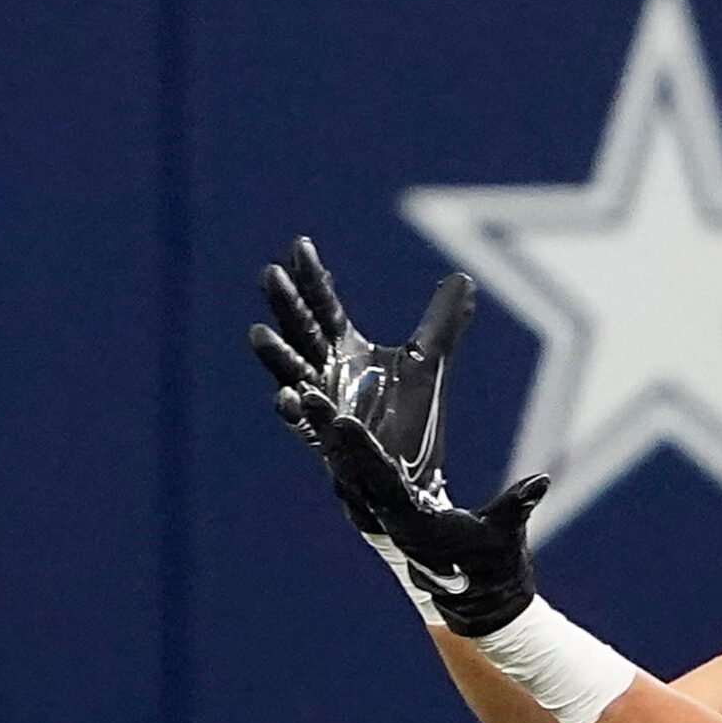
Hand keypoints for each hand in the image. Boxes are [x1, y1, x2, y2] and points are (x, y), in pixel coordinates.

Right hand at [249, 236, 472, 530]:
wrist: (411, 478)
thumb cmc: (408, 418)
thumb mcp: (428, 360)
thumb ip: (442, 321)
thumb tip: (463, 279)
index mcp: (345, 349)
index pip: (325, 305)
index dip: (313, 277)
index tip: (299, 244)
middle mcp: (326, 373)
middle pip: (301, 331)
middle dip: (285, 304)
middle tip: (268, 274)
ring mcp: (324, 406)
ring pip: (293, 375)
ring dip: (277, 356)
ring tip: (258, 333)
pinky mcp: (331, 440)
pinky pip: (308, 424)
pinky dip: (297, 411)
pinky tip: (288, 397)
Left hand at [298, 385, 548, 638]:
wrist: (480, 604)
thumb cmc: (495, 569)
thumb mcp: (508, 535)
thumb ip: (518, 507)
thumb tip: (540, 481)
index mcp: (412, 526)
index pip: (381, 481)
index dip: (360, 450)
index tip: (341, 420)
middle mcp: (386, 523)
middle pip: (350, 471)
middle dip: (328, 433)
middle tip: (307, 394)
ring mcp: (379, 520)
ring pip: (344, 472)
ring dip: (326, 438)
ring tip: (308, 399)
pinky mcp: (382, 514)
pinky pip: (352, 477)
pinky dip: (337, 451)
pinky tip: (326, 424)